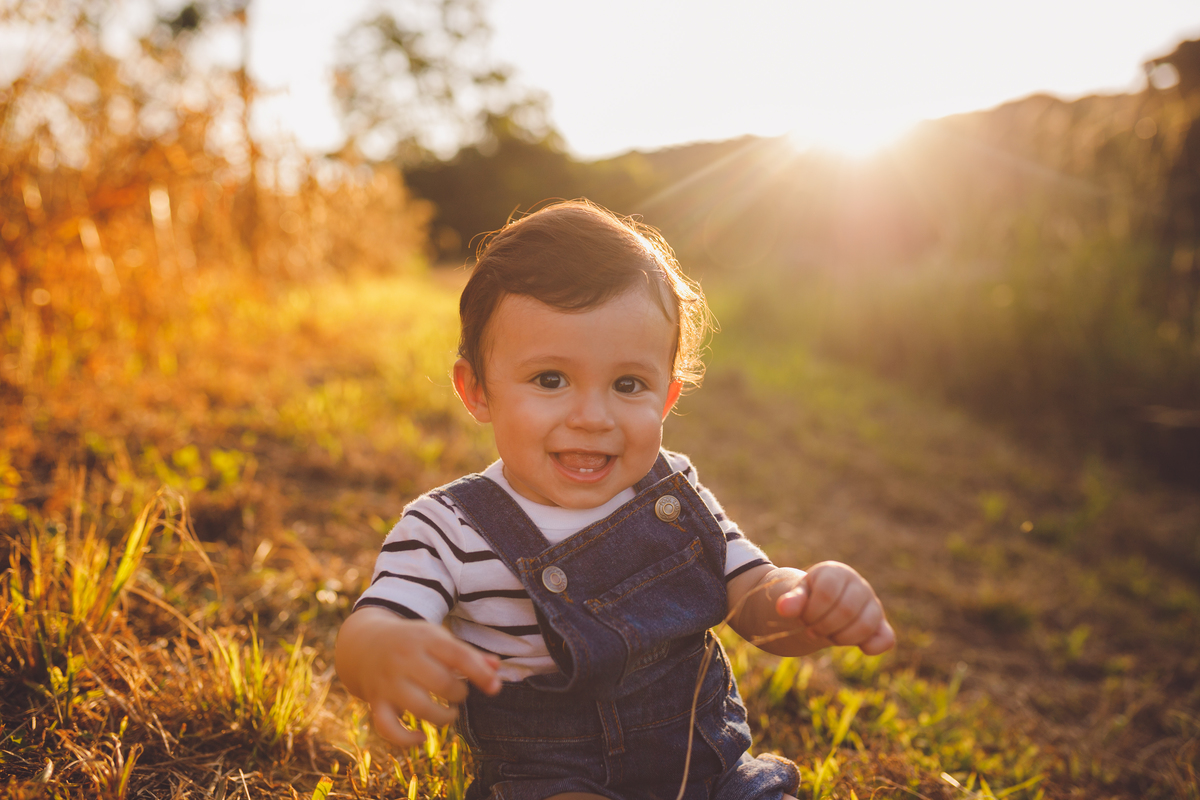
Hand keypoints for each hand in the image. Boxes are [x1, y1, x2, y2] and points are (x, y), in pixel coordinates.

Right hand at [335, 608, 500, 746]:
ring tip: (450, 714)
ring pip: (420, 708)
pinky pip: (388, 728)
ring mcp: (388, 681)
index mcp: (424, 638)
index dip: (480, 674)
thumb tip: (497, 669)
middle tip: (459, 694)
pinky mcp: (376, 702)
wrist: (363, 644)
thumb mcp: (438, 639)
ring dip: (443, 718)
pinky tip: (420, 737)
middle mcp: (404, 658)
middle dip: (459, 694)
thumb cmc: (412, 642)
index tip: (495, 688)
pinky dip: (406, 739)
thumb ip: (468, 655)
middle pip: (441, 683)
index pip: (458, 655)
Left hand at [775, 561, 894, 654]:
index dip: (812, 611)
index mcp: (836, 572)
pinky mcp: (880, 625)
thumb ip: (792, 600)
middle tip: (812, 630)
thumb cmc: (808, 598)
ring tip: (827, 635)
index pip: (827, 593)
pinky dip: (873, 646)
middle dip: (824, 626)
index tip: (803, 617)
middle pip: (846, 610)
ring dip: (841, 637)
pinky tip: (861, 649)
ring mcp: (872, 604)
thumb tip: (783, 608)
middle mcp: (859, 585)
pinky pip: (886, 638)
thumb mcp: (797, 596)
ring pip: (865, 624)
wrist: (819, 605)